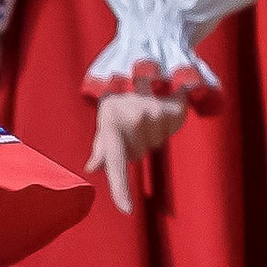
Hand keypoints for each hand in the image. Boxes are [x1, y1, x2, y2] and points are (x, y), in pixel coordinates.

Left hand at [86, 87, 186, 213]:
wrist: (140, 56)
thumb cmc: (118, 95)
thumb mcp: (106, 118)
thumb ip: (102, 146)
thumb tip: (91, 167)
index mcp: (110, 122)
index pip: (115, 162)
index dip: (119, 188)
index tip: (125, 210)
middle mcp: (132, 118)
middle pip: (140, 153)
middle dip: (136, 142)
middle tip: (132, 117)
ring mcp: (155, 111)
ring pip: (158, 140)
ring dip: (154, 129)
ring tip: (148, 106)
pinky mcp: (176, 104)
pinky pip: (175, 124)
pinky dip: (171, 116)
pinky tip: (164, 99)